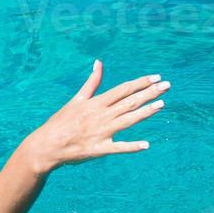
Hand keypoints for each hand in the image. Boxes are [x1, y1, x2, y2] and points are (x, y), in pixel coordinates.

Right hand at [21, 60, 167, 173]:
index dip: (140, 83)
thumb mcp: (77, 99)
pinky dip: (132, 146)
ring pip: (128, 120)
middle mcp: (100, 115)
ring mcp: (101, 132)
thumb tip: (99, 63)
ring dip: (145, 112)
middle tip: (167, 86)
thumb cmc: (61, 121)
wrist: (47, 145)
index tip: (156, 77)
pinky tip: (146, 145)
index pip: (123, 89)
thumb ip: (92, 82)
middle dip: (149, 93)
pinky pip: (118, 148)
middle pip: (129, 102)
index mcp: (96, 103)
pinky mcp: (99, 149)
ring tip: (161, 105)